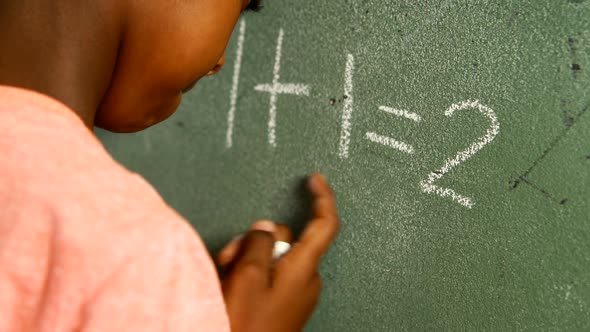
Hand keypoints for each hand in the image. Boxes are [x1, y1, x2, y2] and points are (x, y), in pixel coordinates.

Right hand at [216, 174, 339, 331]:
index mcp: (304, 270)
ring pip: (271, 259)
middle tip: (229, 257)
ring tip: (224, 280)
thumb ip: (259, 244)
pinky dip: (248, 276)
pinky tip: (230, 289)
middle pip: (285, 241)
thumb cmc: (245, 328)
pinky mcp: (283, 304)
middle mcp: (305, 281)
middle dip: (255, 241)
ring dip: (245, 261)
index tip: (316, 179)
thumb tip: (267, 228)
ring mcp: (294, 294)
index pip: (324, 224)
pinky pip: (267, 278)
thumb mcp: (246, 277)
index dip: (322, 198)